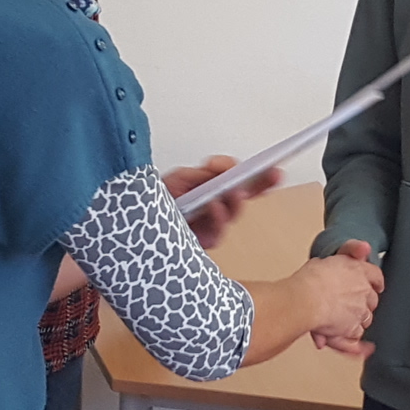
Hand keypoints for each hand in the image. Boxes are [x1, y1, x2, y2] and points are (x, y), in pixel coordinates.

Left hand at [159, 156, 276, 250]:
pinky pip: (216, 232)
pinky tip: (214, 204)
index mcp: (211, 190)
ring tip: (237, 190)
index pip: (239, 181)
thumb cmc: (154, 201)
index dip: (258, 175)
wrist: (135, 225)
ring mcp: (210, 226)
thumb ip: (202, 173)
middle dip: (260, 185)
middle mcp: (214, 208)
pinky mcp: (202, 242)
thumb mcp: (178, 179)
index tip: (275, 167)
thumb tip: (222, 167)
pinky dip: (216, 216)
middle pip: (244, 196)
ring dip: (236, 200)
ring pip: (232, 214)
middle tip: (273, 175)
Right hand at [291, 242, 380, 353]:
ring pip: (366, 317)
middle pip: (372, 299)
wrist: (305, 299)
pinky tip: (341, 334)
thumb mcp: (328, 257)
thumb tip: (363, 248)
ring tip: (342, 320)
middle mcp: (363, 289)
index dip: (376, 282)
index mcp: (358, 269)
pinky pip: (356, 334)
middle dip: (364, 303)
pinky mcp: (353, 327)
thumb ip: (347, 253)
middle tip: (351, 305)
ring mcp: (360, 309)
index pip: (376, 275)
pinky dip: (350, 335)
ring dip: (357, 319)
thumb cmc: (309, 280)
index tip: (376, 285)